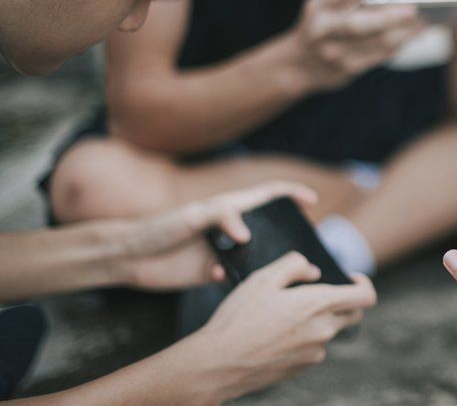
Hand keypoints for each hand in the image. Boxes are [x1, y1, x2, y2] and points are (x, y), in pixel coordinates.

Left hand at [119, 181, 317, 289]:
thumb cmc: (158, 227)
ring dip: (264, 263)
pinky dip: (231, 279)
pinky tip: (214, 276)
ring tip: (274, 271)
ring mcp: (223, 252)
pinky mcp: (212, 273)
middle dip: (288, 235)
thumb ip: (222, 217)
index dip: (291, 194)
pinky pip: (234, 278)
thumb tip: (248, 236)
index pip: (268, 195)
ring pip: (256, 257)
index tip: (311, 202)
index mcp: (229, 207)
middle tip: (303, 248)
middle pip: (269, 228)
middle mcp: (230, 229)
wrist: (129, 258)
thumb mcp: (192, 215)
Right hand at [188, 252, 376, 401]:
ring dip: (317, 320)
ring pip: (329, 331)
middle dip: (342, 301)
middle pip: (352, 314)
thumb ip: (294, 265)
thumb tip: (312, 270)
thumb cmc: (239, 319)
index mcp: (319, 305)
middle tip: (317, 294)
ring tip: (283, 315)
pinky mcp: (301, 368)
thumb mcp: (263, 278)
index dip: (364, 284)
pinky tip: (275, 334)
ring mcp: (314, 353)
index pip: (366, 297)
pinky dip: (302, 338)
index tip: (350, 278)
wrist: (218, 364)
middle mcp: (323, 331)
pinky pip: (312, 348)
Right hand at [287, 0, 425, 91]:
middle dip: (391, 16)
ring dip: (404, 33)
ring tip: (422, 24)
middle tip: (415, 10)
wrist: (296, 66)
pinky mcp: (347, 70)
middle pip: (362, 22)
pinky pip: (380, 57)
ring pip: (376, 43)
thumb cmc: (319, 28)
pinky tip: (410, 37)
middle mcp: (323, 29)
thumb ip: (351, 0)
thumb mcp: (324, 7)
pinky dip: (399, 46)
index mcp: (318, 6)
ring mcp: (334, 52)